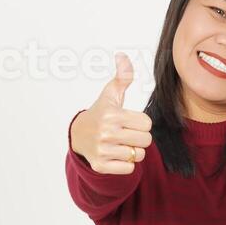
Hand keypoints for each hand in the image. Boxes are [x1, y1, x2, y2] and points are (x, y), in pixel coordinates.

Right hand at [71, 52, 153, 174]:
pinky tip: (116, 155)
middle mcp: (106, 132)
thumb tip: (122, 56)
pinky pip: (129, 168)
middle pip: (146, 140)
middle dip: (139, 137)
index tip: (129, 121)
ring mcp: (103, 150)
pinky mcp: (101, 165)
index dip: (141, 122)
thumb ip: (122, 76)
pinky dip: (126, 164)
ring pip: (138, 155)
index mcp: (112, 114)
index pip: (147, 123)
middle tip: (126, 133)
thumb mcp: (110, 94)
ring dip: (133, 151)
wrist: (78, 136)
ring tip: (121, 144)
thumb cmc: (100, 113)